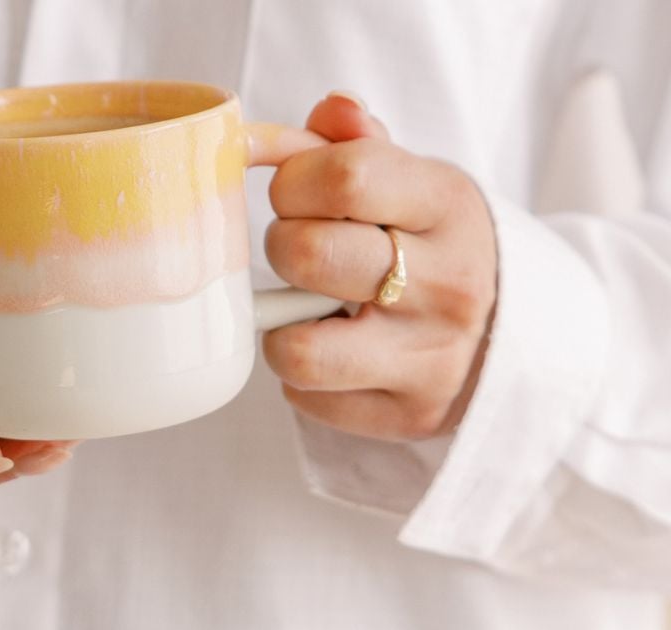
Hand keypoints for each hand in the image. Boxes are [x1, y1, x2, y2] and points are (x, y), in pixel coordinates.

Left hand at [262, 92, 496, 439]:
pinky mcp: (407, 416)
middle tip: (300, 249)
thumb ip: (360, 144)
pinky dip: (302, 376)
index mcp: (449, 207)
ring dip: (281, 324)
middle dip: (281, 245)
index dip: (293, 180)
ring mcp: (430, 359)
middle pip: (307, 253)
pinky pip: (304, 397)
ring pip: (296, 347)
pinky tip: (333, 350)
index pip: (345, 176)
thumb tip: (329, 110)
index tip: (296, 192)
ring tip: (308, 309)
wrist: (514, 336)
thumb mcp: (416, 182)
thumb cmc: (434, 245)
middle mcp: (448, 285)